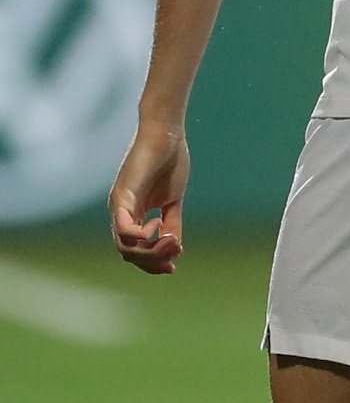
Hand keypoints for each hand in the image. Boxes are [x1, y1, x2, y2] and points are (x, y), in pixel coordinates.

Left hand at [110, 122, 190, 274]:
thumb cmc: (170, 162)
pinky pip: (124, 228)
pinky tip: (157, 226)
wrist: (166, 135)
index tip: (174, 267)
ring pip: (124, 247)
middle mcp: (121, 214)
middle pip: (128, 254)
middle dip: (154, 261)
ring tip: (173, 241)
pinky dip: (140, 236)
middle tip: (176, 251)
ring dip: (151, 252)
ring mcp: (119, 206)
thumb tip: (174, 246)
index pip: (135, 251)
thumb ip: (172, 222)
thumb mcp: (173, 200)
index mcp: (133, 215)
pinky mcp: (122, 196)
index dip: (153, 264)